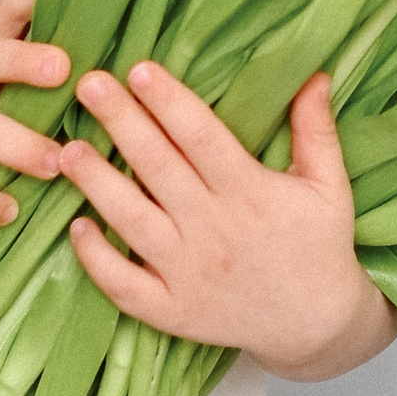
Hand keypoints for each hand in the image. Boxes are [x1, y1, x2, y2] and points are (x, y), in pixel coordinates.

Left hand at [58, 62, 396, 382]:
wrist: (316, 327)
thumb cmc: (320, 246)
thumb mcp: (329, 186)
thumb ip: (316, 129)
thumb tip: (314, 73)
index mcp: (252, 195)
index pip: (202, 138)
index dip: (169, 102)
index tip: (139, 68)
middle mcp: (215, 232)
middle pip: (159, 168)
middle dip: (121, 123)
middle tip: (88, 83)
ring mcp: (189, 276)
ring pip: (132, 222)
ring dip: (97, 184)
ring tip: (67, 149)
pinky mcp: (173, 312)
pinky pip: (125, 287)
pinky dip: (96, 260)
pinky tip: (76, 227)